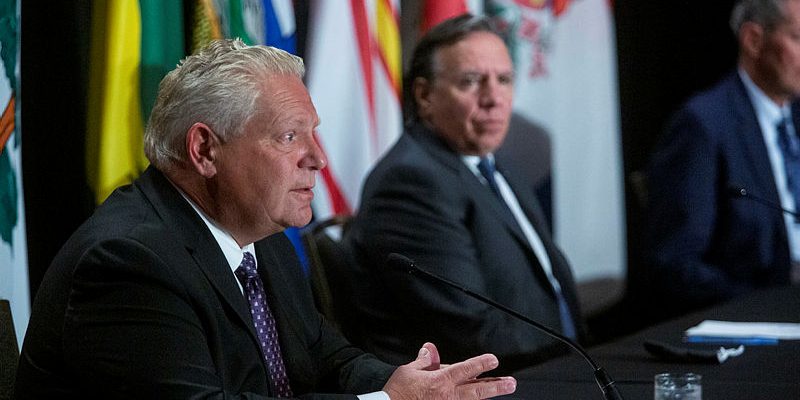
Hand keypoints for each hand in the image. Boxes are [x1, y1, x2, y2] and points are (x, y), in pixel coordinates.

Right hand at [382, 342, 516, 398]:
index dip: (480, 364)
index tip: (493, 359)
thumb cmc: (398, 391)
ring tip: (503, 390)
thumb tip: (429, 349)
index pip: (465, 370)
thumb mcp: (409, 371)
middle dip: (495, 386)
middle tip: (511, 383)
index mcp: (440, 381)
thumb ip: (424, 361)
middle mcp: (447, 396)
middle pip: (476, 391)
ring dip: (488, 395)